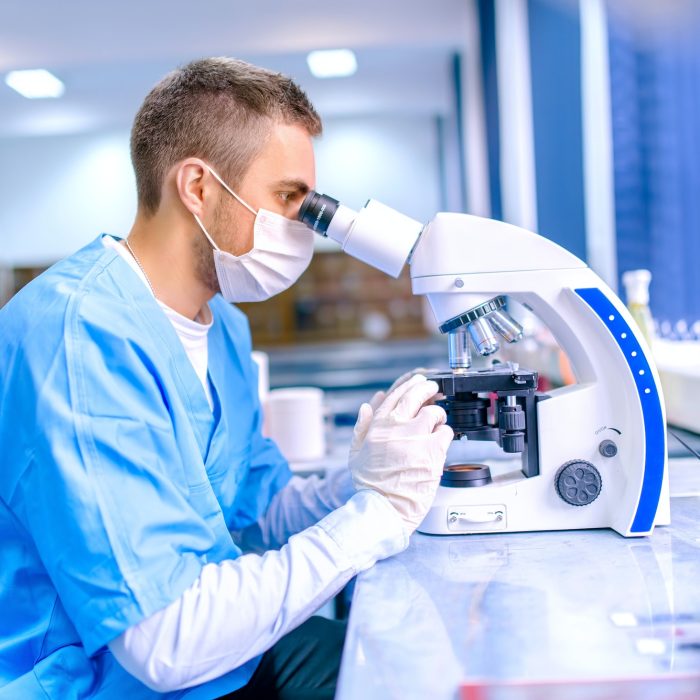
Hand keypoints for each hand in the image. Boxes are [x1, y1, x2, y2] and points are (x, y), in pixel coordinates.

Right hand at [349, 374, 453, 532]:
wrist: (384, 509)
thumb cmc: (371, 486)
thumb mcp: (356, 454)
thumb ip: (362, 427)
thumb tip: (367, 405)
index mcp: (378, 426)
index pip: (396, 395)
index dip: (409, 385)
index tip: (418, 382)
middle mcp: (398, 427)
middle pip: (417, 395)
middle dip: (428, 388)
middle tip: (434, 389)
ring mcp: (417, 438)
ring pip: (435, 412)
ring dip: (438, 416)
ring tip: (438, 423)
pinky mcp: (434, 451)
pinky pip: (446, 432)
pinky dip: (446, 434)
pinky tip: (441, 442)